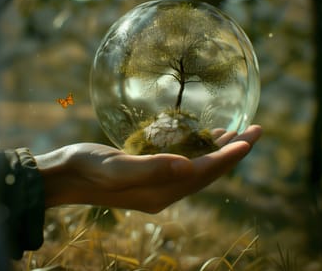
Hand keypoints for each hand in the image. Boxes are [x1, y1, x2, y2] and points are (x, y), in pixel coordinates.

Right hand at [36, 125, 261, 212]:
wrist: (63, 175)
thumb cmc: (86, 168)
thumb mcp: (116, 168)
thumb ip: (151, 168)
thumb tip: (189, 166)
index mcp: (162, 191)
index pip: (204, 173)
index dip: (228, 157)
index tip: (249, 140)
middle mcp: (167, 190)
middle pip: (211, 170)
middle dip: (236, 151)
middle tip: (258, 130)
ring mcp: (161, 182)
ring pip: (202, 165)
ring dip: (223, 149)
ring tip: (243, 131)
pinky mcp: (154, 171)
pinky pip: (188, 161)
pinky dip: (203, 148)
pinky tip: (209, 135)